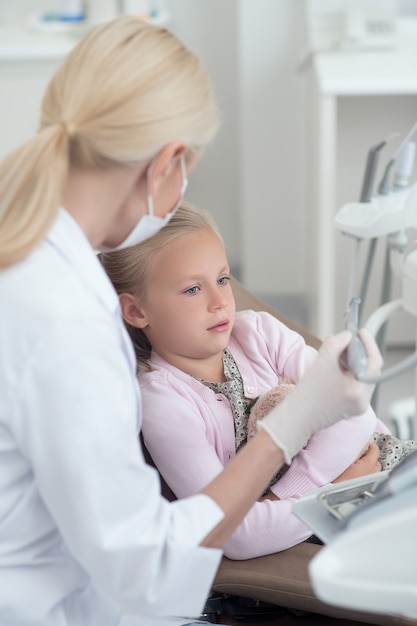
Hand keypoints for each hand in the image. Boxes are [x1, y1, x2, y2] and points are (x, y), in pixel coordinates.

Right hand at [257, 329, 382, 463]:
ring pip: (361, 376)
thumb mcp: (323, 361)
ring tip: (336, 354)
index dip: (368, 344)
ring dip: (352, 362)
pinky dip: (347, 373)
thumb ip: (337, 343)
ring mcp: (357, 406)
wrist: (296, 418)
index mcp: (359, 391)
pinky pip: (354, 385)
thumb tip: (347, 336)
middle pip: (368, 369)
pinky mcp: (350, 408)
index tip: (360, 332)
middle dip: (358, 353)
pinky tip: (334, 366)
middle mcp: (363, 401)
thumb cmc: (307, 393)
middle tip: (345, 342)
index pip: (374, 362)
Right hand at [333, 441, 381, 482]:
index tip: (367, 444)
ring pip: (375, 468)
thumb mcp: (349, 460)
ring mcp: (372, 479)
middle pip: (376, 460)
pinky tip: (360, 472)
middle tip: (361, 455)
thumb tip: (365, 444)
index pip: (375, 450)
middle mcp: (373, 472)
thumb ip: (359, 451)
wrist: (338, 491)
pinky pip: (372, 475)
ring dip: (370, 465)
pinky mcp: (369, 484)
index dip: (371, 445)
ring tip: (360, 464)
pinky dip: (368, 472)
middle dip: (371, 456)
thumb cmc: (342, 478)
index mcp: (369, 464)